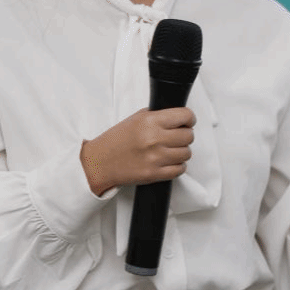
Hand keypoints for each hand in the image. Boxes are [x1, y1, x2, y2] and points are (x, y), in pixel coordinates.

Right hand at [79, 107, 194, 194]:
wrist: (100, 162)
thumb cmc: (116, 140)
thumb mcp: (136, 119)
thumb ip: (158, 116)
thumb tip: (179, 117)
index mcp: (150, 121)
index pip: (185, 116)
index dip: (189, 118)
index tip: (188, 121)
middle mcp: (154, 139)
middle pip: (188, 136)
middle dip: (185, 135)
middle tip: (177, 136)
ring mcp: (155, 158)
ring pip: (187, 153)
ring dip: (181, 151)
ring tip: (171, 150)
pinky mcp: (155, 174)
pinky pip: (180, 169)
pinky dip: (177, 166)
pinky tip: (168, 161)